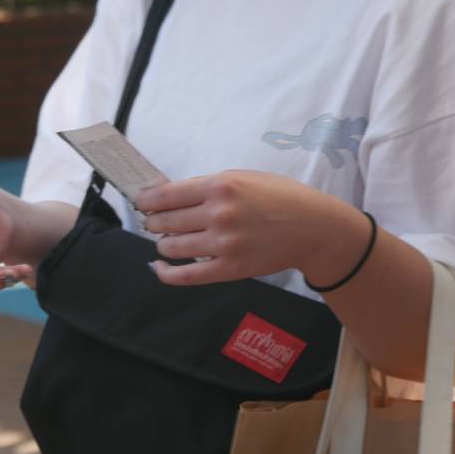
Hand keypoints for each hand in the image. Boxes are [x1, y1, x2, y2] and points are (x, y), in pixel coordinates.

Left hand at [137, 170, 370, 286]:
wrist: (313, 228)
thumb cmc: (278, 198)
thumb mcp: (242, 178)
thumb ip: (206, 186)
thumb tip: (167, 195)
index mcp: (220, 187)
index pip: (165, 195)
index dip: (146, 200)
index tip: (141, 202)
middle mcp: (219, 215)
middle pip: (164, 222)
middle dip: (153, 222)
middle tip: (154, 222)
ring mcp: (223, 244)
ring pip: (170, 247)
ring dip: (162, 244)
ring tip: (167, 240)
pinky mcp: (229, 269)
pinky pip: (186, 275)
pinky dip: (166, 273)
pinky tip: (159, 268)